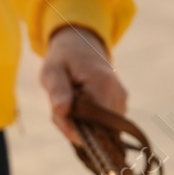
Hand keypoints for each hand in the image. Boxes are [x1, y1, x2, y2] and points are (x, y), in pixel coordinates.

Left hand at [39, 24, 127, 145]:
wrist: (81, 45)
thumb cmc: (64, 59)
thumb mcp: (52, 71)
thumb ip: (57, 90)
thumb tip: (62, 111)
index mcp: (103, 84)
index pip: (95, 122)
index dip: (77, 129)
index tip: (61, 118)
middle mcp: (118, 94)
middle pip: (98, 129)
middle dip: (77, 127)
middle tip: (61, 110)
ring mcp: (121, 101)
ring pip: (101, 129)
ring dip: (81, 125)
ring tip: (69, 104)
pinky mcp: (120, 105)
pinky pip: (104, 124)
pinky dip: (88, 122)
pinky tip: (78, 106)